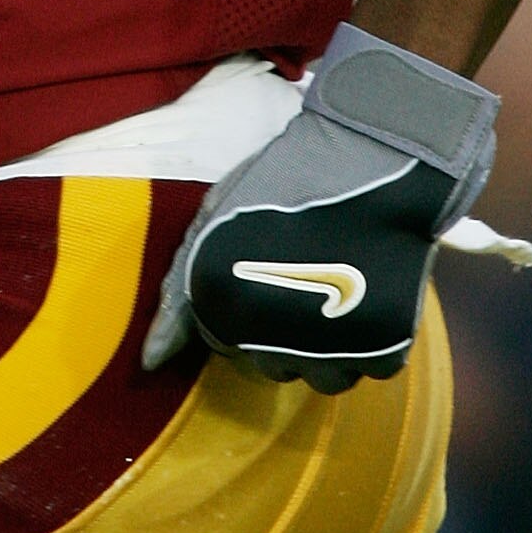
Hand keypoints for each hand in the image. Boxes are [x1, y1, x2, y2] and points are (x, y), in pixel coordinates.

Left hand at [143, 25, 497, 392]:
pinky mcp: (382, 346)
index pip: (224, 345)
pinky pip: (374, 366)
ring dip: (331, 347)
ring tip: (339, 287)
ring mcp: (327, 350)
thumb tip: (149, 362)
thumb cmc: (283, 181)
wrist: (365, 155)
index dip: (245, 306)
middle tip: (304, 275)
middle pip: (273, 366)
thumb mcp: (213, 221)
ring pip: (324, 377)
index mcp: (218, 310)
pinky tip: (373, 292)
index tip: (266, 266)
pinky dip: (376, 339)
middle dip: (283, 332)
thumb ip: (178, 294)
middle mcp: (266, 341)